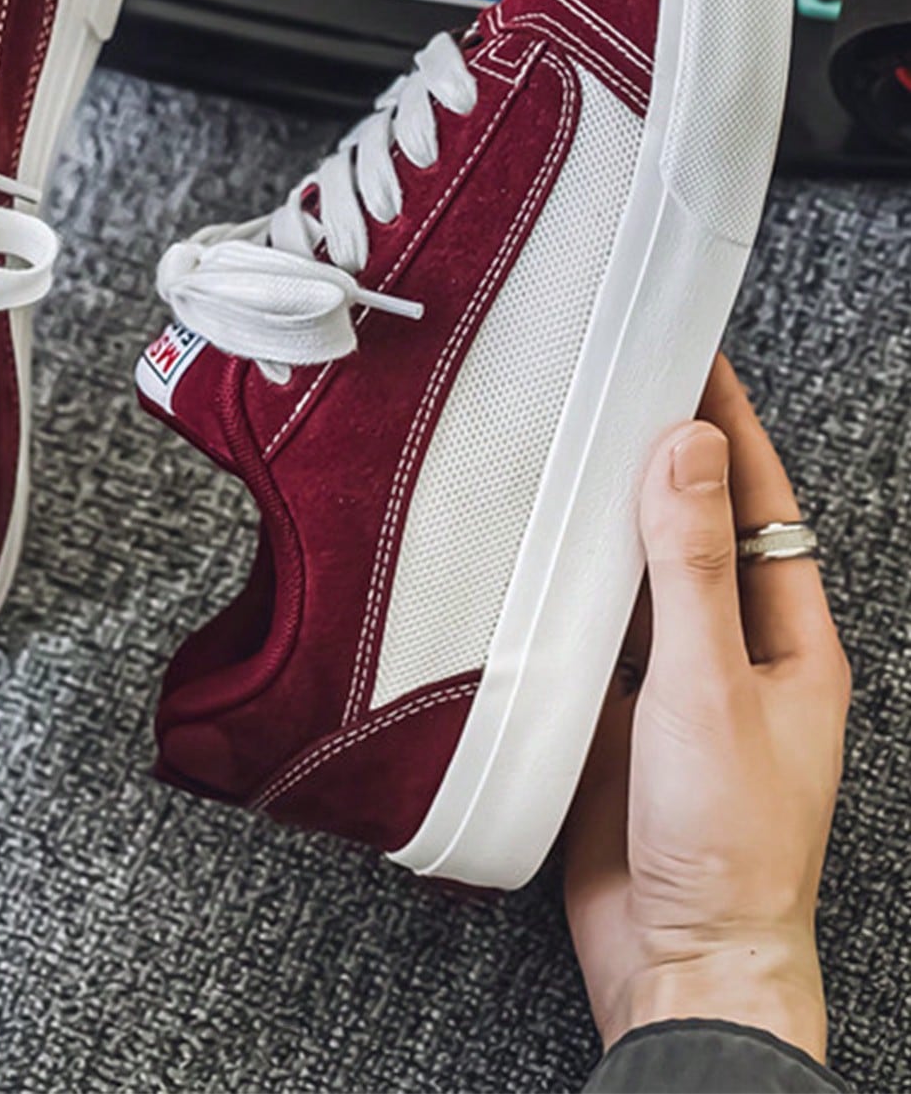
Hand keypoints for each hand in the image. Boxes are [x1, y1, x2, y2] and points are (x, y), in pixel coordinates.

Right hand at [564, 355, 849, 1062]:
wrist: (678, 963)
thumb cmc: (728, 845)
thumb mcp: (708, 685)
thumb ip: (692, 566)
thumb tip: (689, 448)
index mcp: (790, 642)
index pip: (763, 505)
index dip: (731, 428)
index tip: (695, 359)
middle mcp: (736, 657)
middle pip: (699, 533)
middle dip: (663, 464)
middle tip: (617, 392)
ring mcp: (674, 690)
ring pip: (640, 582)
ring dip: (609, 525)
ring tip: (569, 458)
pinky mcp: (617, 722)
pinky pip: (591, 636)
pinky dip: (564, 594)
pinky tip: (532, 564)